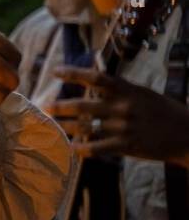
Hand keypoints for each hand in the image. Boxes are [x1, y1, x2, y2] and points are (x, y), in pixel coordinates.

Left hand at [48, 67, 188, 166]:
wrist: (188, 135)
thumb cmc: (165, 112)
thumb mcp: (144, 93)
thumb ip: (120, 90)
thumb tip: (94, 81)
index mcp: (128, 90)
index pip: (95, 78)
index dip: (73, 73)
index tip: (55, 71)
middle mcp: (123, 107)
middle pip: (83, 105)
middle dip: (60, 107)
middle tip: (45, 107)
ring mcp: (123, 128)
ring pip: (85, 127)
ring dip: (65, 127)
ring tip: (51, 126)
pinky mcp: (126, 146)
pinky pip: (96, 148)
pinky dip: (81, 148)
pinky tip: (71, 147)